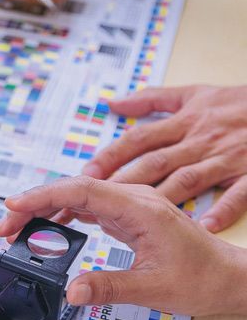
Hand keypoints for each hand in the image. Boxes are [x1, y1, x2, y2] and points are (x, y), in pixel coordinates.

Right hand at [0, 177, 246, 315]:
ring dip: (45, 209)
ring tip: (17, 229)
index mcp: (140, 207)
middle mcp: (134, 198)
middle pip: (72, 190)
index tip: (13, 206)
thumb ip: (108, 287)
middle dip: (33, 205)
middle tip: (3, 227)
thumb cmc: (202, 280)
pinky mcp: (129, 215)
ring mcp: (131, 205)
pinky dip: (63, 214)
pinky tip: (48, 227)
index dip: (42, 195)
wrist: (231, 279)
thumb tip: (70, 291)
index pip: (80, 190)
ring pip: (77, 197)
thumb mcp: (153, 288)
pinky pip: (89, 206)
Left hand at [83, 85, 246, 232]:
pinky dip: (222, 210)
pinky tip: (202, 226)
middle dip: (123, 181)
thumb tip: (114, 103)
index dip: (112, 155)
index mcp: (185, 122)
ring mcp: (227, 159)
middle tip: (95, 200)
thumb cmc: (240, 102)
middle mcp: (201, 141)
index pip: (140, 139)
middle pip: (156, 162)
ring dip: (160, 197)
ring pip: (188, 180)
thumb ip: (152, 99)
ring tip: (133, 219)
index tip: (87, 172)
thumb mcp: (194, 93)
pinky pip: (238, 195)